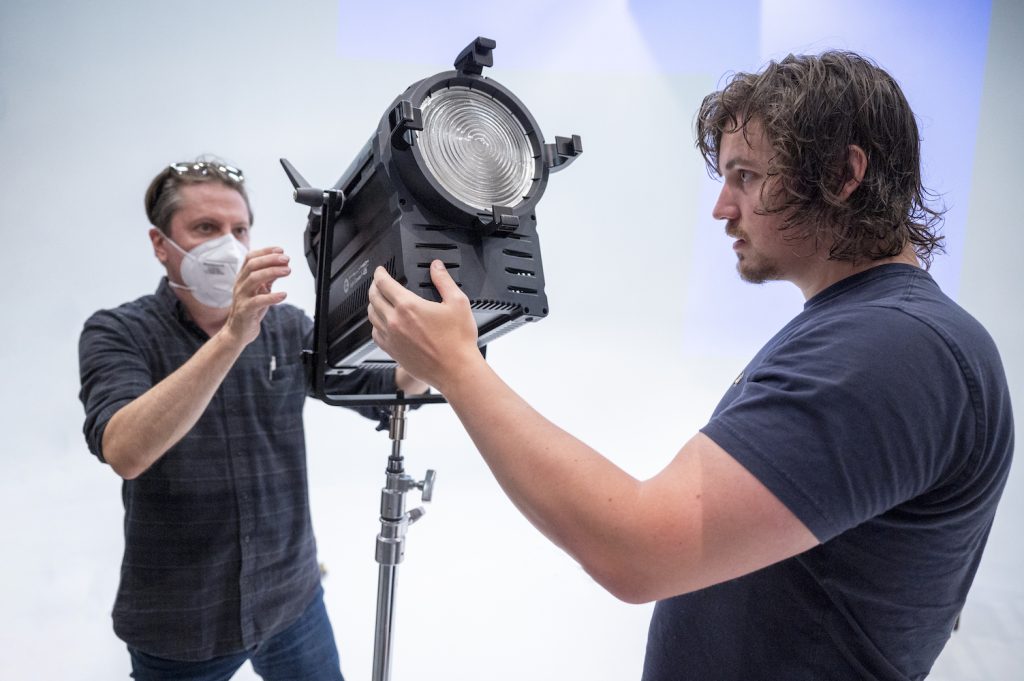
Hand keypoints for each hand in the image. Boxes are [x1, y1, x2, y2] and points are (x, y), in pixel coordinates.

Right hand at [223, 247, 290, 345]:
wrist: (238, 332)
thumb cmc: (250, 310)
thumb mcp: (260, 291)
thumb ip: (268, 278)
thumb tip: (281, 265)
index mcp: (242, 278)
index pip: (251, 258)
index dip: (265, 252)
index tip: (280, 250)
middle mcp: (240, 285)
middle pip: (252, 265)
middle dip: (270, 259)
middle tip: (286, 259)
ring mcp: (241, 297)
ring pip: (254, 279)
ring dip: (272, 272)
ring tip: (287, 271)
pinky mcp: (245, 310)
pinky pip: (257, 301)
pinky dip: (272, 296)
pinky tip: (283, 295)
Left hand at [368, 260, 480, 392]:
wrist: (456, 370)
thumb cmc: (458, 342)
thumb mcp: (458, 303)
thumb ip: (444, 281)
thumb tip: (436, 267)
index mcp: (408, 306)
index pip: (384, 283)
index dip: (380, 273)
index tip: (381, 271)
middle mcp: (395, 321)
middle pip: (374, 298)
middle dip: (374, 286)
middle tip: (378, 283)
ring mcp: (391, 338)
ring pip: (372, 316)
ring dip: (373, 304)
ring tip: (378, 300)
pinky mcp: (392, 352)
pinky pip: (375, 334)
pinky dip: (375, 325)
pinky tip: (382, 323)